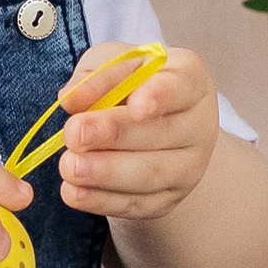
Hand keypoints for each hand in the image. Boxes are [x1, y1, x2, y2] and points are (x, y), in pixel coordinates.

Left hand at [53, 43, 219, 225]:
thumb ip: (95, 76)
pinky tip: (74, 192)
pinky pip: (137, 204)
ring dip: (106, 173)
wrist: (150, 124)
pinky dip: (102, 201)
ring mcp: (188, 166)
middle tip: (74, 134)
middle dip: (114, 135)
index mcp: (189, 79)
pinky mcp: (169, 198)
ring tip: (69, 166)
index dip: (160, 96)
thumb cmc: (132, 83)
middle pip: (161, 133)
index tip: (136, 105)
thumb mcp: (114, 64)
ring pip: (150, 174)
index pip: (180, 86)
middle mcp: (198, 124)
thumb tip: (71, 99)